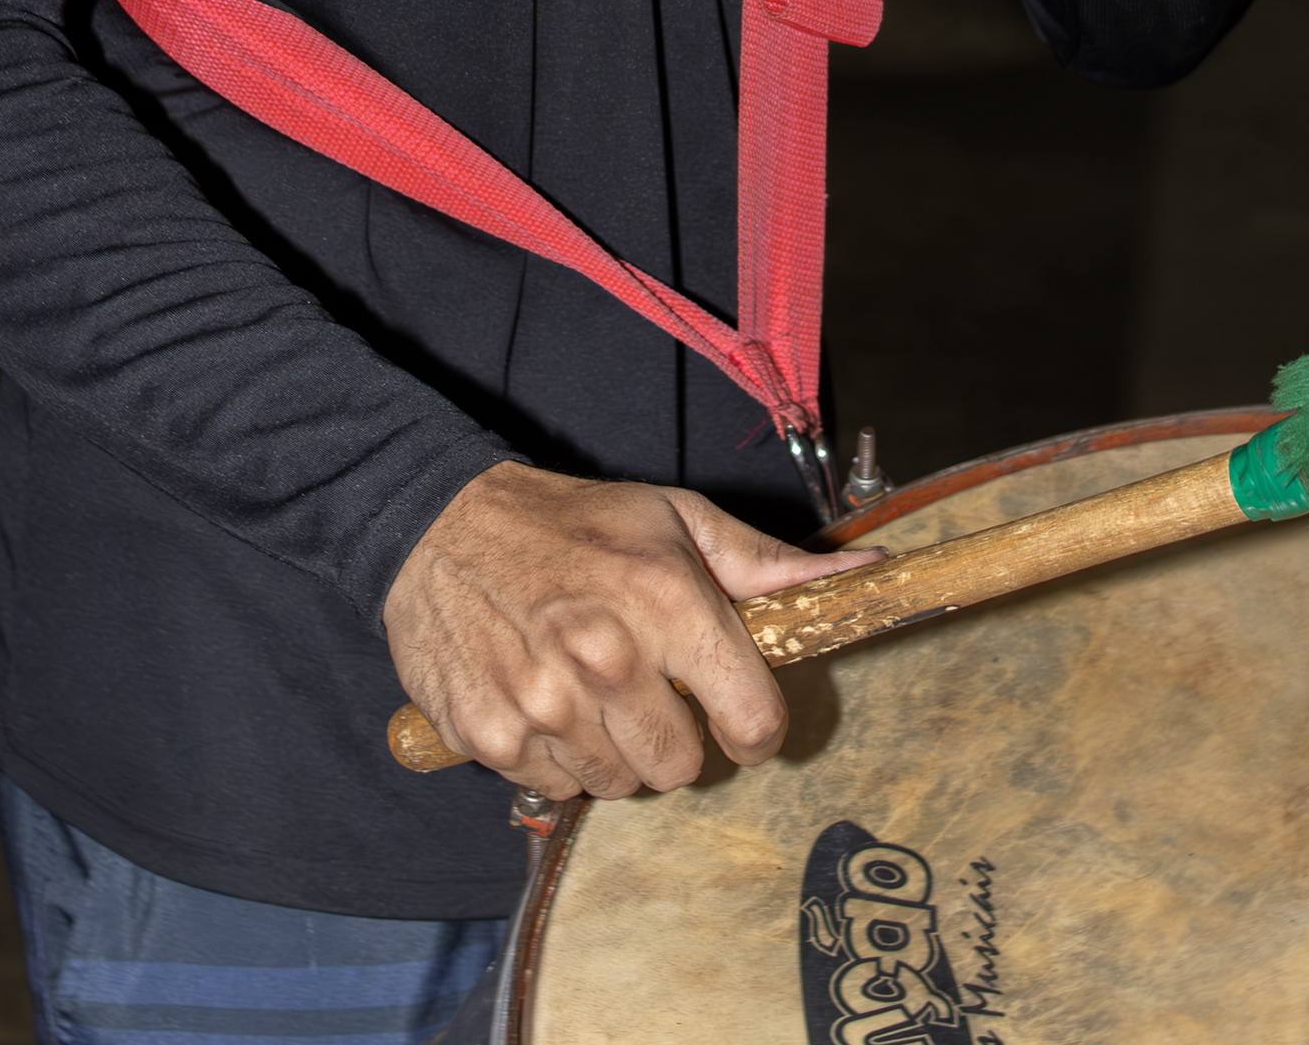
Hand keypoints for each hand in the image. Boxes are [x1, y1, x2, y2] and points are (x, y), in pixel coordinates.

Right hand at [382, 464, 877, 799]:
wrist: (442, 525)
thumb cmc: (574, 522)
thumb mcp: (677, 519)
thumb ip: (768, 566)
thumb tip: (867, 571)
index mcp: (668, 603)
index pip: (754, 722)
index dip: (753, 725)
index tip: (735, 710)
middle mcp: (608, 659)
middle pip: (684, 769)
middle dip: (676, 735)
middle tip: (648, 688)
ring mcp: (545, 704)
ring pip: (620, 785)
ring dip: (616, 749)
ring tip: (592, 688)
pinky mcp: (494, 736)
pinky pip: (558, 788)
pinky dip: (559, 758)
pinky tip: (547, 699)